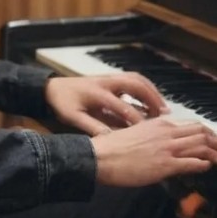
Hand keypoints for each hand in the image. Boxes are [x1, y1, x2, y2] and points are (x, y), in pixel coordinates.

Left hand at [44, 74, 168, 135]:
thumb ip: (92, 128)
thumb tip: (111, 140)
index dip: (136, 118)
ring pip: (136, 78)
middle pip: (135, 84)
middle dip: (151, 98)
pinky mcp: (110, 77)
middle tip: (164, 114)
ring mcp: (109, 77)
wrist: (52, 87)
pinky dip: (145, 87)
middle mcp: (106, 82)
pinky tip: (152, 99)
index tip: (148, 131)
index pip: (122, 106)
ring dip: (151, 91)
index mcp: (97, 93)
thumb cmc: (63, 104)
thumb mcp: (73, 118)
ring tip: (163, 107)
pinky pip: (132, 78)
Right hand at [91, 116, 216, 185]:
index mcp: (158, 123)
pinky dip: (204, 164)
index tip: (214, 138)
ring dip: (216, 153)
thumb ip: (152, 136)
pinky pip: (191, 163)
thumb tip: (163, 142)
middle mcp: (166, 133)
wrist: (101, 157)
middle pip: (201, 133)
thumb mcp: (135, 134)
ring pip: (201, 146)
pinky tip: (209, 167)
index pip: (190, 125)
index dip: (207, 132)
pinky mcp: (165, 165)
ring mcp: (167, 149)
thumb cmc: (112, 147)